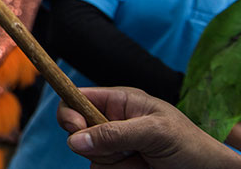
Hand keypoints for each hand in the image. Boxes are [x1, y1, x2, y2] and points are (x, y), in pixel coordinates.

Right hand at [58, 87, 240, 168]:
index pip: (78, 98)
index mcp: (120, 102)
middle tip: (124, 151)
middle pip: (78, 131)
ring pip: (90, 155)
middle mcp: (113, 122)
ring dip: (112, 163)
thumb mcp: (154, 133)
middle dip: (97, 145)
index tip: (74, 129)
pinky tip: (140, 168)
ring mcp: (115, 146)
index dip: (69, 112)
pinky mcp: (119, 166)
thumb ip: (114, 133)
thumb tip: (76, 140)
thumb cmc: (190, 146)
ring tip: (141, 161)